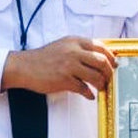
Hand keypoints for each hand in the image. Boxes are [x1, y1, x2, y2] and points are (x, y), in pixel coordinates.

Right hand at [1, 36, 115, 99]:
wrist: (23, 66)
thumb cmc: (43, 57)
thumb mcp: (63, 45)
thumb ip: (80, 48)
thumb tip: (99, 57)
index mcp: (75, 42)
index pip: (101, 47)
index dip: (111, 57)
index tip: (114, 64)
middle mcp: (74, 52)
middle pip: (102, 62)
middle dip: (109, 72)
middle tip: (109, 78)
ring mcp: (69, 66)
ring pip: (95, 76)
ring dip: (101, 84)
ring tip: (101, 87)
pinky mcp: (64, 80)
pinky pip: (83, 89)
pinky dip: (89, 94)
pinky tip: (90, 95)